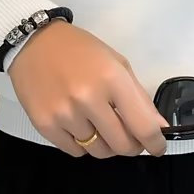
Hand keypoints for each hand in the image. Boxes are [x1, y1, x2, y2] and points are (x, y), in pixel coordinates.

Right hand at [9, 20, 167, 158]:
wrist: (34, 42)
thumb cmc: (81, 50)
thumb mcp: (117, 64)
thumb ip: (139, 98)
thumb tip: (159, 128)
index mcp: (112, 79)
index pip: (143, 126)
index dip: (155, 143)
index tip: (157, 147)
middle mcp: (89, 99)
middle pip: (121, 145)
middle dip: (131, 146)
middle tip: (129, 137)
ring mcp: (65, 114)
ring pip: (98, 151)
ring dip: (105, 144)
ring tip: (100, 125)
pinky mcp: (45, 125)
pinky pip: (75, 151)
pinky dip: (82, 143)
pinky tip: (78, 124)